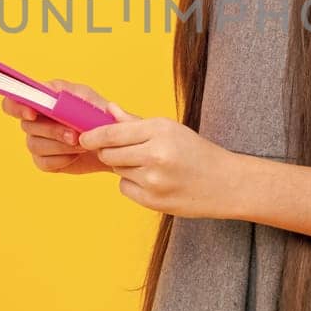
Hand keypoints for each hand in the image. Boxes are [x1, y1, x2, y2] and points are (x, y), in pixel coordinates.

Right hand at [0, 78, 113, 175]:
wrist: (111, 142)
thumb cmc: (97, 114)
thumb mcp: (86, 97)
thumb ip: (67, 92)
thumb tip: (48, 90)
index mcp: (40, 101)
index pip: (13, 102)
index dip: (17, 107)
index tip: (32, 114)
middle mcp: (34, 121)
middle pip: (27, 126)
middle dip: (52, 131)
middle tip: (75, 134)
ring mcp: (38, 141)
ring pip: (36, 145)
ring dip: (60, 146)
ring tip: (83, 144)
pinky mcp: (45, 160)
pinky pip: (44, 162)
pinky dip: (62, 159)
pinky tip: (75, 155)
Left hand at [77, 105, 243, 218]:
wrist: (225, 183)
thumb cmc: (196, 152)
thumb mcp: (171, 129)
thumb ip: (136, 122)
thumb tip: (109, 110)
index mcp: (160, 131)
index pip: (113, 133)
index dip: (93, 136)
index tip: (85, 137)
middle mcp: (156, 155)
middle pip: (109, 153)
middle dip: (110, 152)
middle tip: (125, 151)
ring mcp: (153, 181)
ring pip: (117, 171)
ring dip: (125, 167)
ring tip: (150, 166)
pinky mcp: (152, 201)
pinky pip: (125, 188)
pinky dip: (133, 184)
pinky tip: (154, 181)